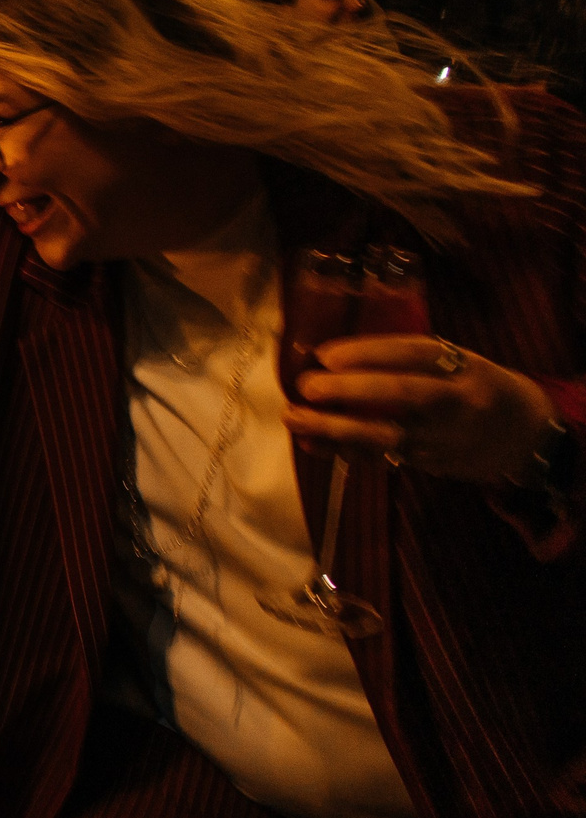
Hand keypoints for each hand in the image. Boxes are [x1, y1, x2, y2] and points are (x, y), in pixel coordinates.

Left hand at [285, 334, 556, 483]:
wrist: (524, 436)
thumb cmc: (474, 387)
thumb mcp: (459, 362)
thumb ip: (410, 359)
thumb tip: (332, 356)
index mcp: (464, 367)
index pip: (417, 354)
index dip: (370, 353)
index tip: (325, 354)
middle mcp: (457, 401)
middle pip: (404, 395)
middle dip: (353, 391)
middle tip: (308, 385)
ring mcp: (443, 438)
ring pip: (387, 434)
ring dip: (336, 429)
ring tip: (294, 417)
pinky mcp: (430, 464)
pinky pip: (382, 458)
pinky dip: (343, 451)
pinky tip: (311, 443)